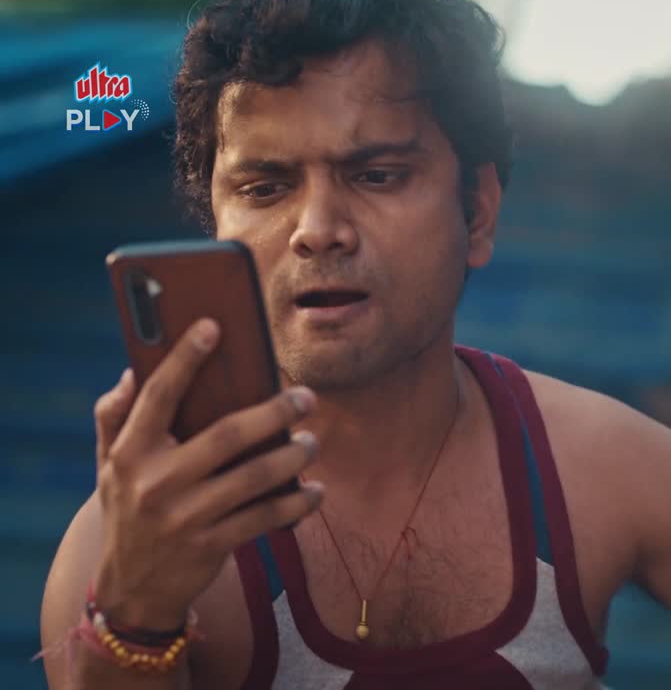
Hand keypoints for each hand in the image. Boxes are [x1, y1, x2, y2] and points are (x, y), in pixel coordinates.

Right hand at [90, 318, 323, 629]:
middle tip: (306, 396)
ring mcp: (185, 517)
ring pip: (255, 476)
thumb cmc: (128, 510)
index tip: (214, 326)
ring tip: (311, 441)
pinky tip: (314, 491)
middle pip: (228, 435)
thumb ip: (115, 418)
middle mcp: (156, 483)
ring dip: (294, 456)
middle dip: (275, 411)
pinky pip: (266, 517)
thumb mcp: (109, 466)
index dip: (186, 359)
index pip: (159, 396)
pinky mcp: (211, 545)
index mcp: (131, 453)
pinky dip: (297, 502)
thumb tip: (132, 370)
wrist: (133, 588)